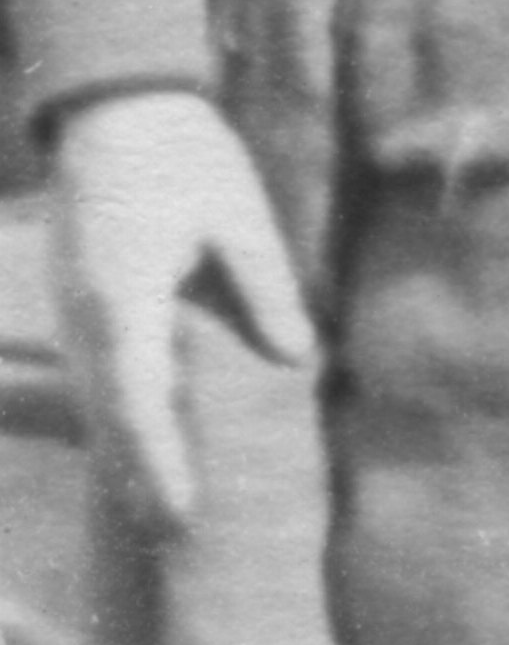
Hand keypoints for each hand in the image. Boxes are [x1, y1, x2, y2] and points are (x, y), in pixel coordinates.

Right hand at [52, 87, 310, 533]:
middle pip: (110, 418)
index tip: (180, 513)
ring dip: (127, 449)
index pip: (138, 404)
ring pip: (99, 401)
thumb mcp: (240, 217)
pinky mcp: (81, 303)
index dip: (158, 464)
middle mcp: (89, 319)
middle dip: (139, 477)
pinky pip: (99, 374)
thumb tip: (297, 363)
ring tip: (164, 505)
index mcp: (125, 301)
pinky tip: (150, 435)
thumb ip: (266, 291)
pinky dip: (121, 412)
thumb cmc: (184, 155)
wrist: (116, 108)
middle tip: (177, 536)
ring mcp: (76, 312)